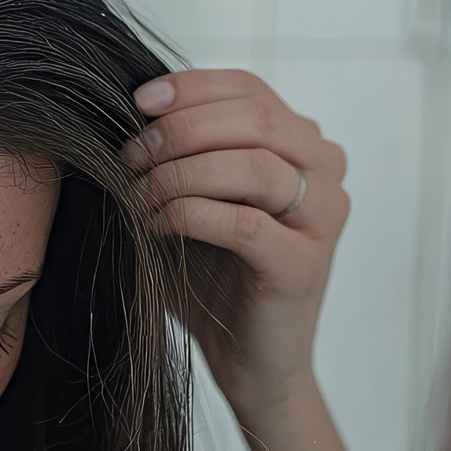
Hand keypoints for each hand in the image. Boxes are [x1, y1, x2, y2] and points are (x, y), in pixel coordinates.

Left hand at [125, 69, 348, 421]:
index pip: (250, 90)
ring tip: (135, 192)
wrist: (247, 362)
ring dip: (181, 173)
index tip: (137, 103)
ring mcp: (323, 217)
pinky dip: (188, 215)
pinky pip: (243, 223)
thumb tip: (124, 111)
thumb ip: (180, 152)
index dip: (192, 88)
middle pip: (256, 119)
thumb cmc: (214, 275)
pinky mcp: (304, 264)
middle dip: (181, 130)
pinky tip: (154, 226)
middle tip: (130, 154)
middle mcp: (326, 171)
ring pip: (253, 166)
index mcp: (303, 143)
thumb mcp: (194, 198)